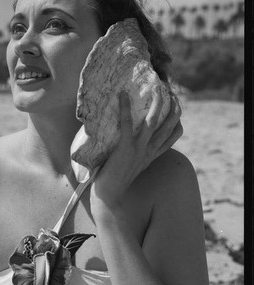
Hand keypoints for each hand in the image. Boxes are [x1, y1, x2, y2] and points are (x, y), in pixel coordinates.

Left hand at [90, 87, 182, 215]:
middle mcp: (149, 151)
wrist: (108, 195)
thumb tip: (130, 137)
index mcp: (152, 155)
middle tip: (171, 91)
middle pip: (169, 126)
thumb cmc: (115, 179)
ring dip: (157, 104)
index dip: (177, 119)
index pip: (173, 135)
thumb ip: (136, 153)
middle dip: (173, 107)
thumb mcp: (133, 164)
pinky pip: (127, 124)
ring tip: (158, 89)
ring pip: (153, 122)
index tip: (176, 105)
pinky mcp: (124, 149)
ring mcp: (138, 149)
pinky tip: (122, 96)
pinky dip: (125, 108)